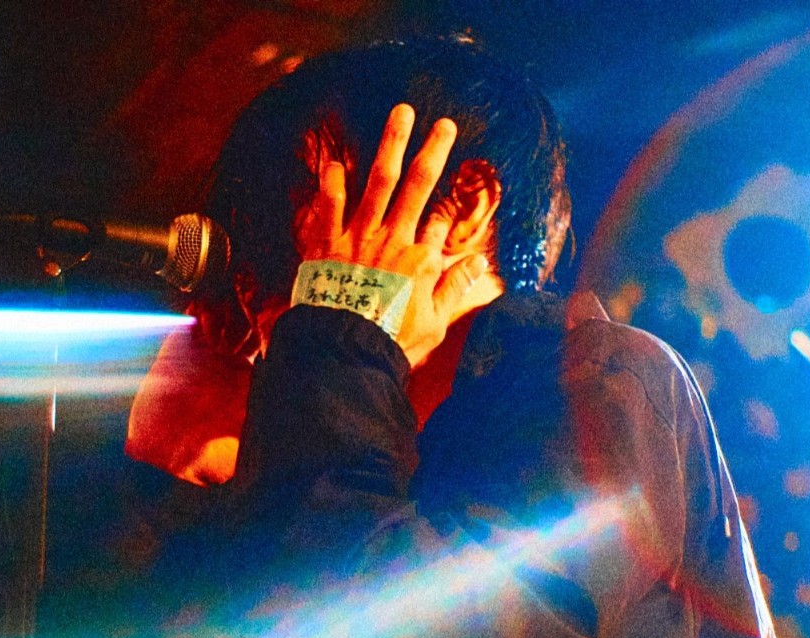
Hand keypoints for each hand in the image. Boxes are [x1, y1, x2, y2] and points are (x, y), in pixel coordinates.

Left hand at [295, 103, 489, 367]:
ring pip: (379, 181)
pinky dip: (332, 183)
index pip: (440, 222)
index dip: (449, 206)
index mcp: (421, 260)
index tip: (455, 193)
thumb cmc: (390, 341)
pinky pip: (329, 206)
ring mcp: (359, 237)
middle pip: (418, 185)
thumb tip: (481, 264)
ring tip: (401, 113)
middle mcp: (393, 239)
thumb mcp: (435, 322)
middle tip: (445, 123)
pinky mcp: (327, 244)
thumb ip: (456, 290)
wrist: (343, 352)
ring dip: (391, 145)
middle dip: (433, 151)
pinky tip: (335, 161)